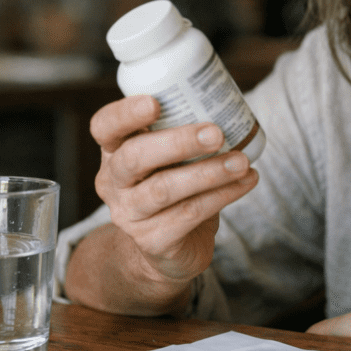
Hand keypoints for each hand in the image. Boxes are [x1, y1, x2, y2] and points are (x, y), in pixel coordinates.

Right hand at [90, 94, 258, 284]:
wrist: (167, 247)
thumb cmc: (173, 184)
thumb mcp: (169, 156)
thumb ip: (183, 130)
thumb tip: (228, 103)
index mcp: (114, 151)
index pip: (105, 127)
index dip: (125, 114)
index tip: (155, 103)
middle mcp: (114, 182)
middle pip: (134, 158)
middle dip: (178, 142)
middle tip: (216, 133)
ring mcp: (130, 214)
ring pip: (164, 189)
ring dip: (209, 172)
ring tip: (241, 161)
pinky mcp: (153, 241)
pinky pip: (189, 214)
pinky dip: (223, 195)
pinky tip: (246, 181)